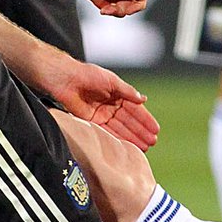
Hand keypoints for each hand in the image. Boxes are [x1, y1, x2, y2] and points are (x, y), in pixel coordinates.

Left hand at [44, 57, 159, 151]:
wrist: (65, 79)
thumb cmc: (88, 74)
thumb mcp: (112, 80)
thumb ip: (127, 91)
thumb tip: (143, 99)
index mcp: (117, 94)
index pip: (135, 109)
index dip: (145, 119)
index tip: (155, 129)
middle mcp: (110, 105)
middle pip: (129, 121)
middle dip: (141, 131)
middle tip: (152, 142)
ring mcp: (101, 114)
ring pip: (120, 128)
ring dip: (132, 137)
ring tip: (144, 147)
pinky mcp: (90, 121)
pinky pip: (106, 132)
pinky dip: (116, 138)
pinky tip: (126, 145)